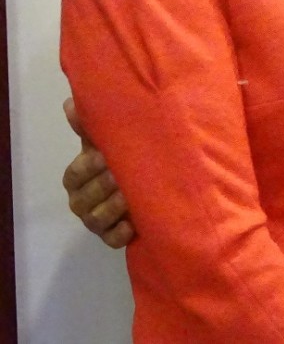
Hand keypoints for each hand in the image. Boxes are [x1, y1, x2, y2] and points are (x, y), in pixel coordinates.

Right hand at [62, 97, 134, 247]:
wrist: (151, 182)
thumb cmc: (123, 157)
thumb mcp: (109, 140)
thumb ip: (90, 125)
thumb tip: (70, 103)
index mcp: (78, 178)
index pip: (74, 175)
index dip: (87, 167)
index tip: (103, 156)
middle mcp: (82, 201)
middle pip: (84, 199)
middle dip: (102, 187)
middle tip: (119, 175)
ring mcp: (96, 221)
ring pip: (96, 220)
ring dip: (112, 208)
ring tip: (129, 197)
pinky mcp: (112, 237)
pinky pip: (110, 241)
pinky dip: (119, 234)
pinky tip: (131, 225)